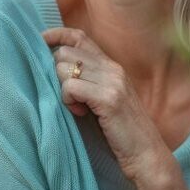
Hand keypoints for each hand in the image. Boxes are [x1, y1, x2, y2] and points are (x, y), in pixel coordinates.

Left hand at [41, 27, 172, 183]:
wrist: (147, 155)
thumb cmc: (120, 130)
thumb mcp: (104, 97)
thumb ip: (88, 79)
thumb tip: (55, 67)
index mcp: (111, 65)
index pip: (79, 36)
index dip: (57, 34)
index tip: (41, 40)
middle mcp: (112, 68)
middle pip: (66, 52)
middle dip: (57, 73)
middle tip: (69, 96)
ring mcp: (112, 81)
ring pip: (65, 68)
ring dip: (62, 89)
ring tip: (76, 106)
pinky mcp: (108, 98)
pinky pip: (71, 87)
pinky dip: (68, 100)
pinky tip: (79, 113)